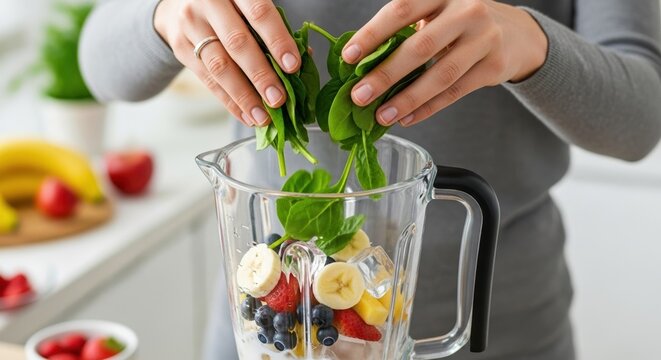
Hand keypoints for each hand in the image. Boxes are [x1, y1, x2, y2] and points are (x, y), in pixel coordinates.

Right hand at [155, 0, 301, 125]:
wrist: (179, 2)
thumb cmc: (228, 5)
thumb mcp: (248, 4)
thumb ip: (274, 27)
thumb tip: (303, 60)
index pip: (258, 13)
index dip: (277, 40)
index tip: (293, 66)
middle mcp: (209, 3)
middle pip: (237, 43)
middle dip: (261, 75)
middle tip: (278, 99)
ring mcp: (191, 26)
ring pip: (220, 66)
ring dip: (244, 96)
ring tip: (263, 116)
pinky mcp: (181, 48)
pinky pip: (208, 80)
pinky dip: (229, 101)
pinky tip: (246, 115)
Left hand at [342, 0, 547, 126]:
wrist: (516, 33)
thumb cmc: (461, 24)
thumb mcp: (437, 14)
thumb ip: (406, 31)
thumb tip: (361, 64)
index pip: (401, 9)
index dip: (372, 34)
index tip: (349, 57)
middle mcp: (466, 11)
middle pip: (419, 47)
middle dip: (385, 75)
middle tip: (359, 96)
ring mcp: (484, 38)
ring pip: (439, 75)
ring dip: (406, 99)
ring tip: (381, 115)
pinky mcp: (494, 66)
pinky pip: (455, 92)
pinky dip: (428, 108)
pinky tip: (407, 117)